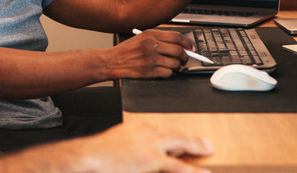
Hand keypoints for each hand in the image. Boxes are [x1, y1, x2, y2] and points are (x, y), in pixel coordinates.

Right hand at [76, 121, 212, 172]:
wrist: (88, 158)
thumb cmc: (97, 155)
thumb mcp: (116, 148)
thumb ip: (131, 150)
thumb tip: (138, 158)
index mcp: (135, 128)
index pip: (161, 131)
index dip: (174, 139)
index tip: (182, 143)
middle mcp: (144, 132)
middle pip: (173, 134)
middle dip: (190, 139)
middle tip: (205, 143)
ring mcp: (149, 144)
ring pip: (179, 142)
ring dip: (195, 146)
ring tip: (208, 150)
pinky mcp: (150, 158)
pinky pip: (176, 165)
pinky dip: (191, 169)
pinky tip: (202, 171)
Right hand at [108, 29, 193, 78]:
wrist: (111, 61)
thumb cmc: (126, 50)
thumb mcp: (141, 38)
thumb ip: (158, 39)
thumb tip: (178, 44)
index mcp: (150, 34)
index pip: (176, 37)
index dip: (187, 43)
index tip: (191, 48)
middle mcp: (151, 45)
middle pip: (179, 51)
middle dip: (185, 57)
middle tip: (185, 59)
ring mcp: (150, 59)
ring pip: (175, 63)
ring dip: (178, 67)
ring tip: (174, 66)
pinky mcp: (148, 71)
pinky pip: (168, 73)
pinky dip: (169, 73)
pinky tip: (165, 71)